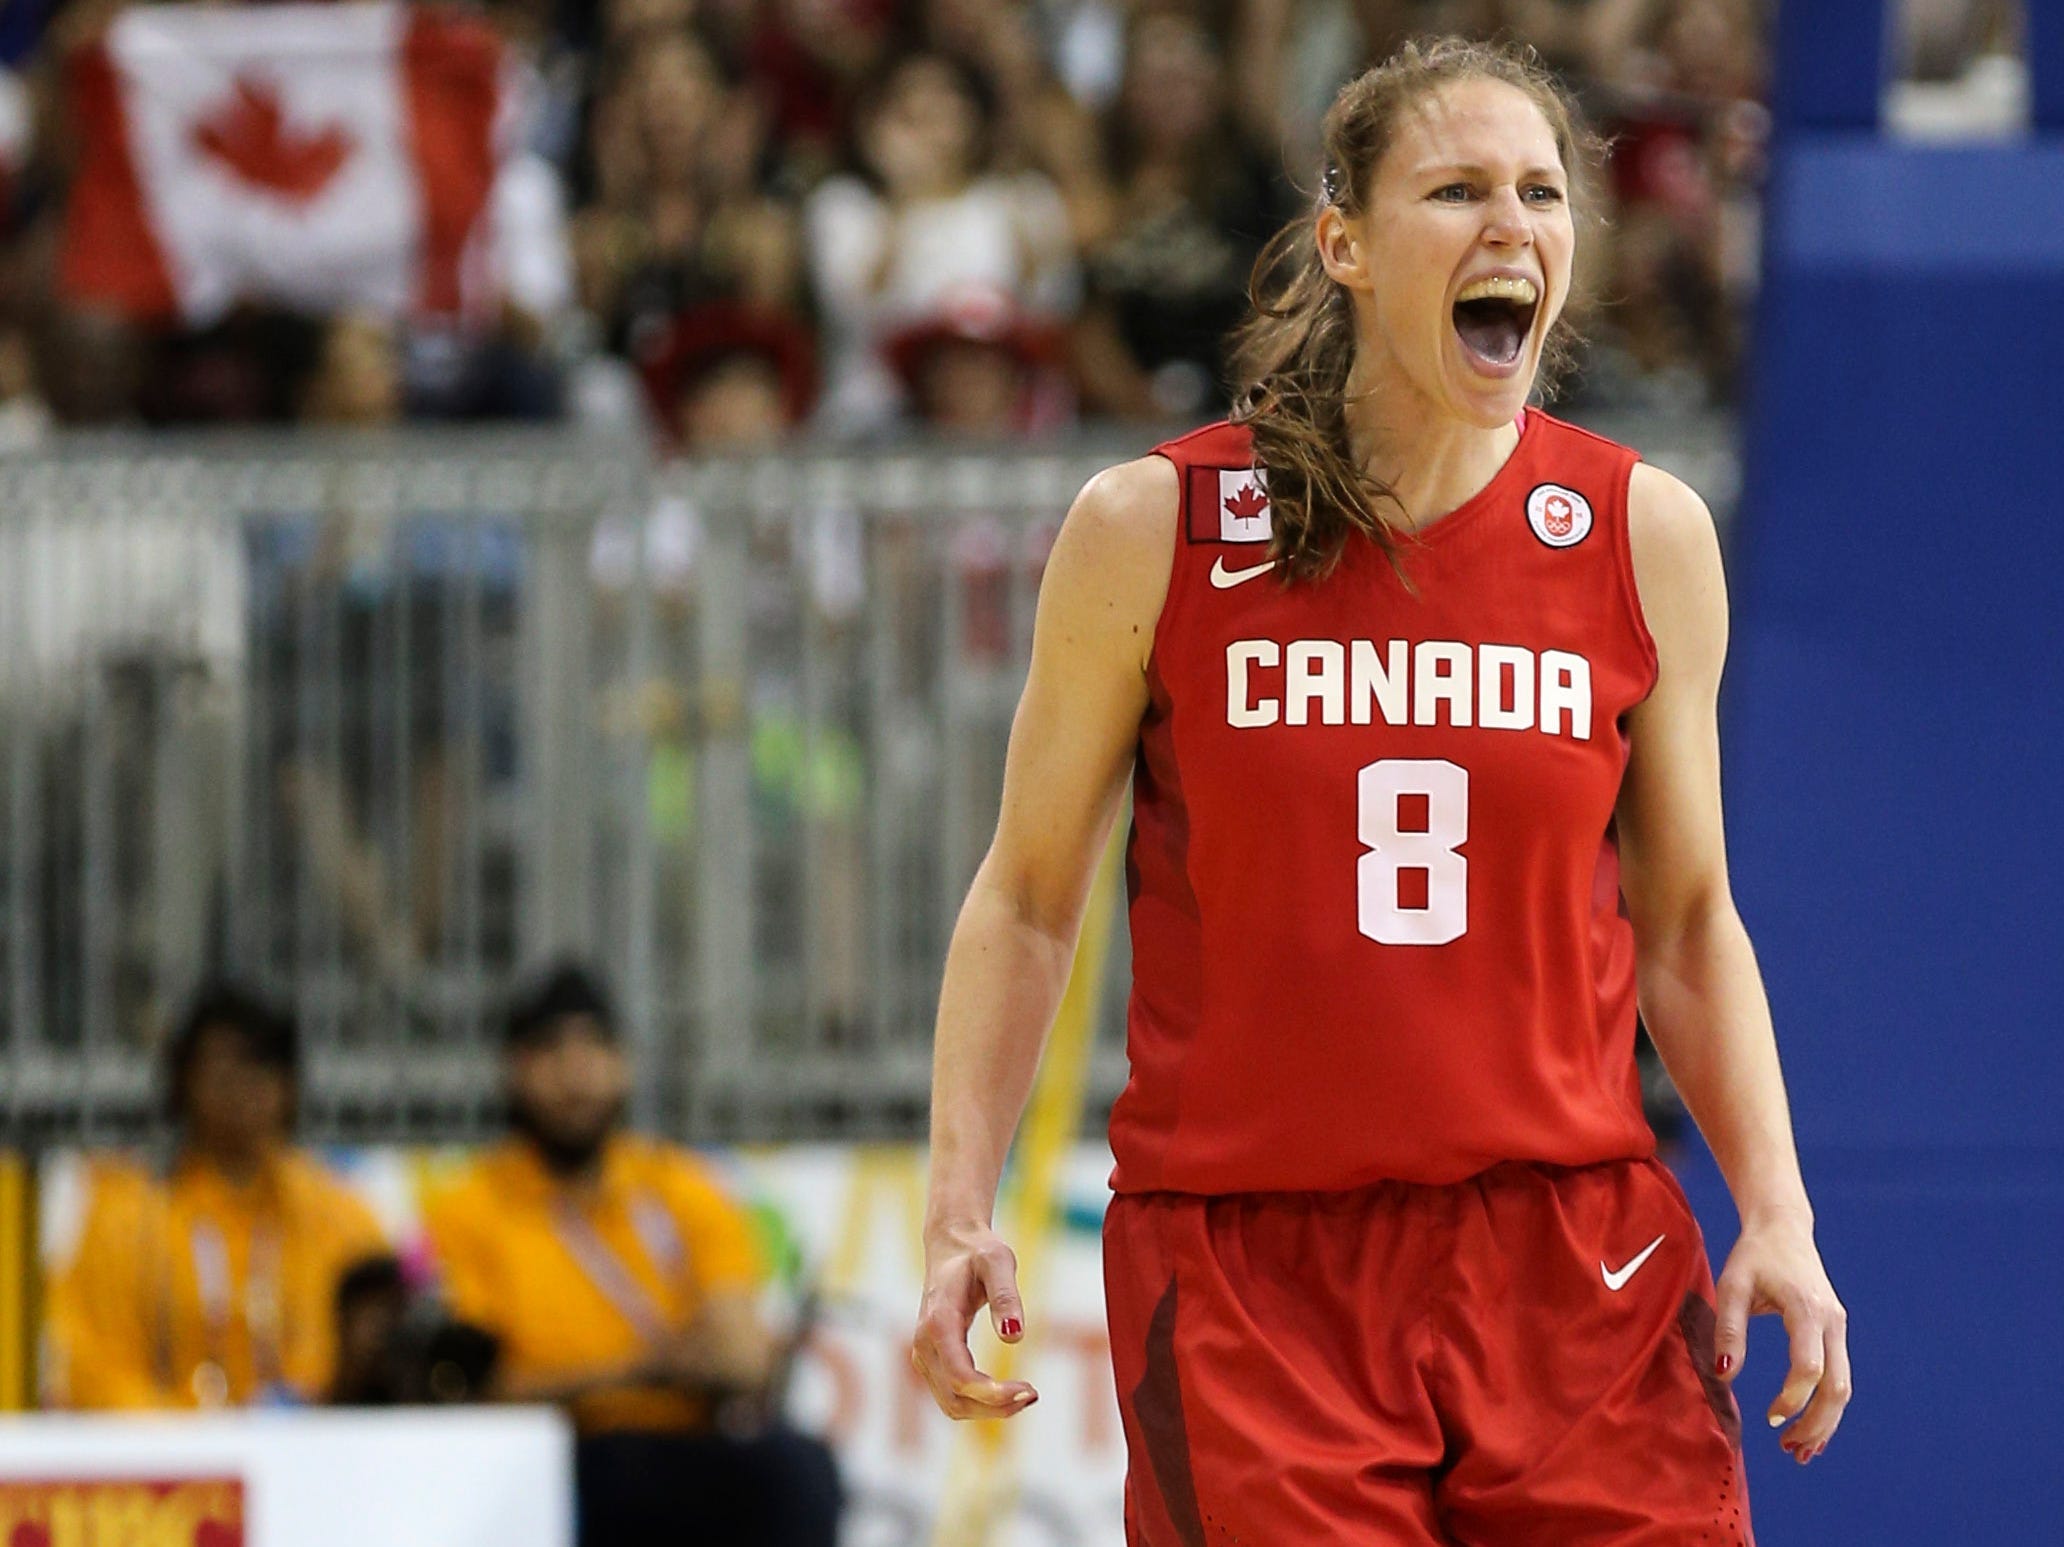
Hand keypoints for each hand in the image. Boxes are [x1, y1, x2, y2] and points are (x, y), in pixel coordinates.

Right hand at [910, 1220, 1037, 1420]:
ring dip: (989, 1410)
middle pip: (956, 1399)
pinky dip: (980, 1403)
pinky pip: (953, 1396)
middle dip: (995, 1407)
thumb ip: (1006, 1296)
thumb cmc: (977, 1251)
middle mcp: (924, 1344)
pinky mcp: (932, 1361)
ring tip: (1026, 1395)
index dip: (994, 1394)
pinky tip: (1009, 1392)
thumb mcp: (998, 1262)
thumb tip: (1014, 1336)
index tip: (1030, 1390)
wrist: (951, 1245)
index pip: (960, 1376)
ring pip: (952, 1404)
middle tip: (1033, 1394)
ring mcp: (924, 1356)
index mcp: (938, 1322)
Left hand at [1713, 1212, 1850, 1463]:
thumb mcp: (1732, 1285)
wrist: (1783, 1228)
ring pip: (1844, 1386)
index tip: (1769, 1416)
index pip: (1809, 1366)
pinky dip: (1828, 1405)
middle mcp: (1832, 1321)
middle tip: (1789, 1449)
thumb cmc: (1753, 1256)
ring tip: (1799, 1450)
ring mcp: (1838, 1327)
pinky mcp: (1836, 1332)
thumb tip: (1726, 1376)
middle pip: (1837, 1386)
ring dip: (1826, 1422)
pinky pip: (1839, 1375)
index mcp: (1806, 1308)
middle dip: (1816, 1423)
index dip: (1792, 1398)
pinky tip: (1811, 1428)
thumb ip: (1729, 1329)